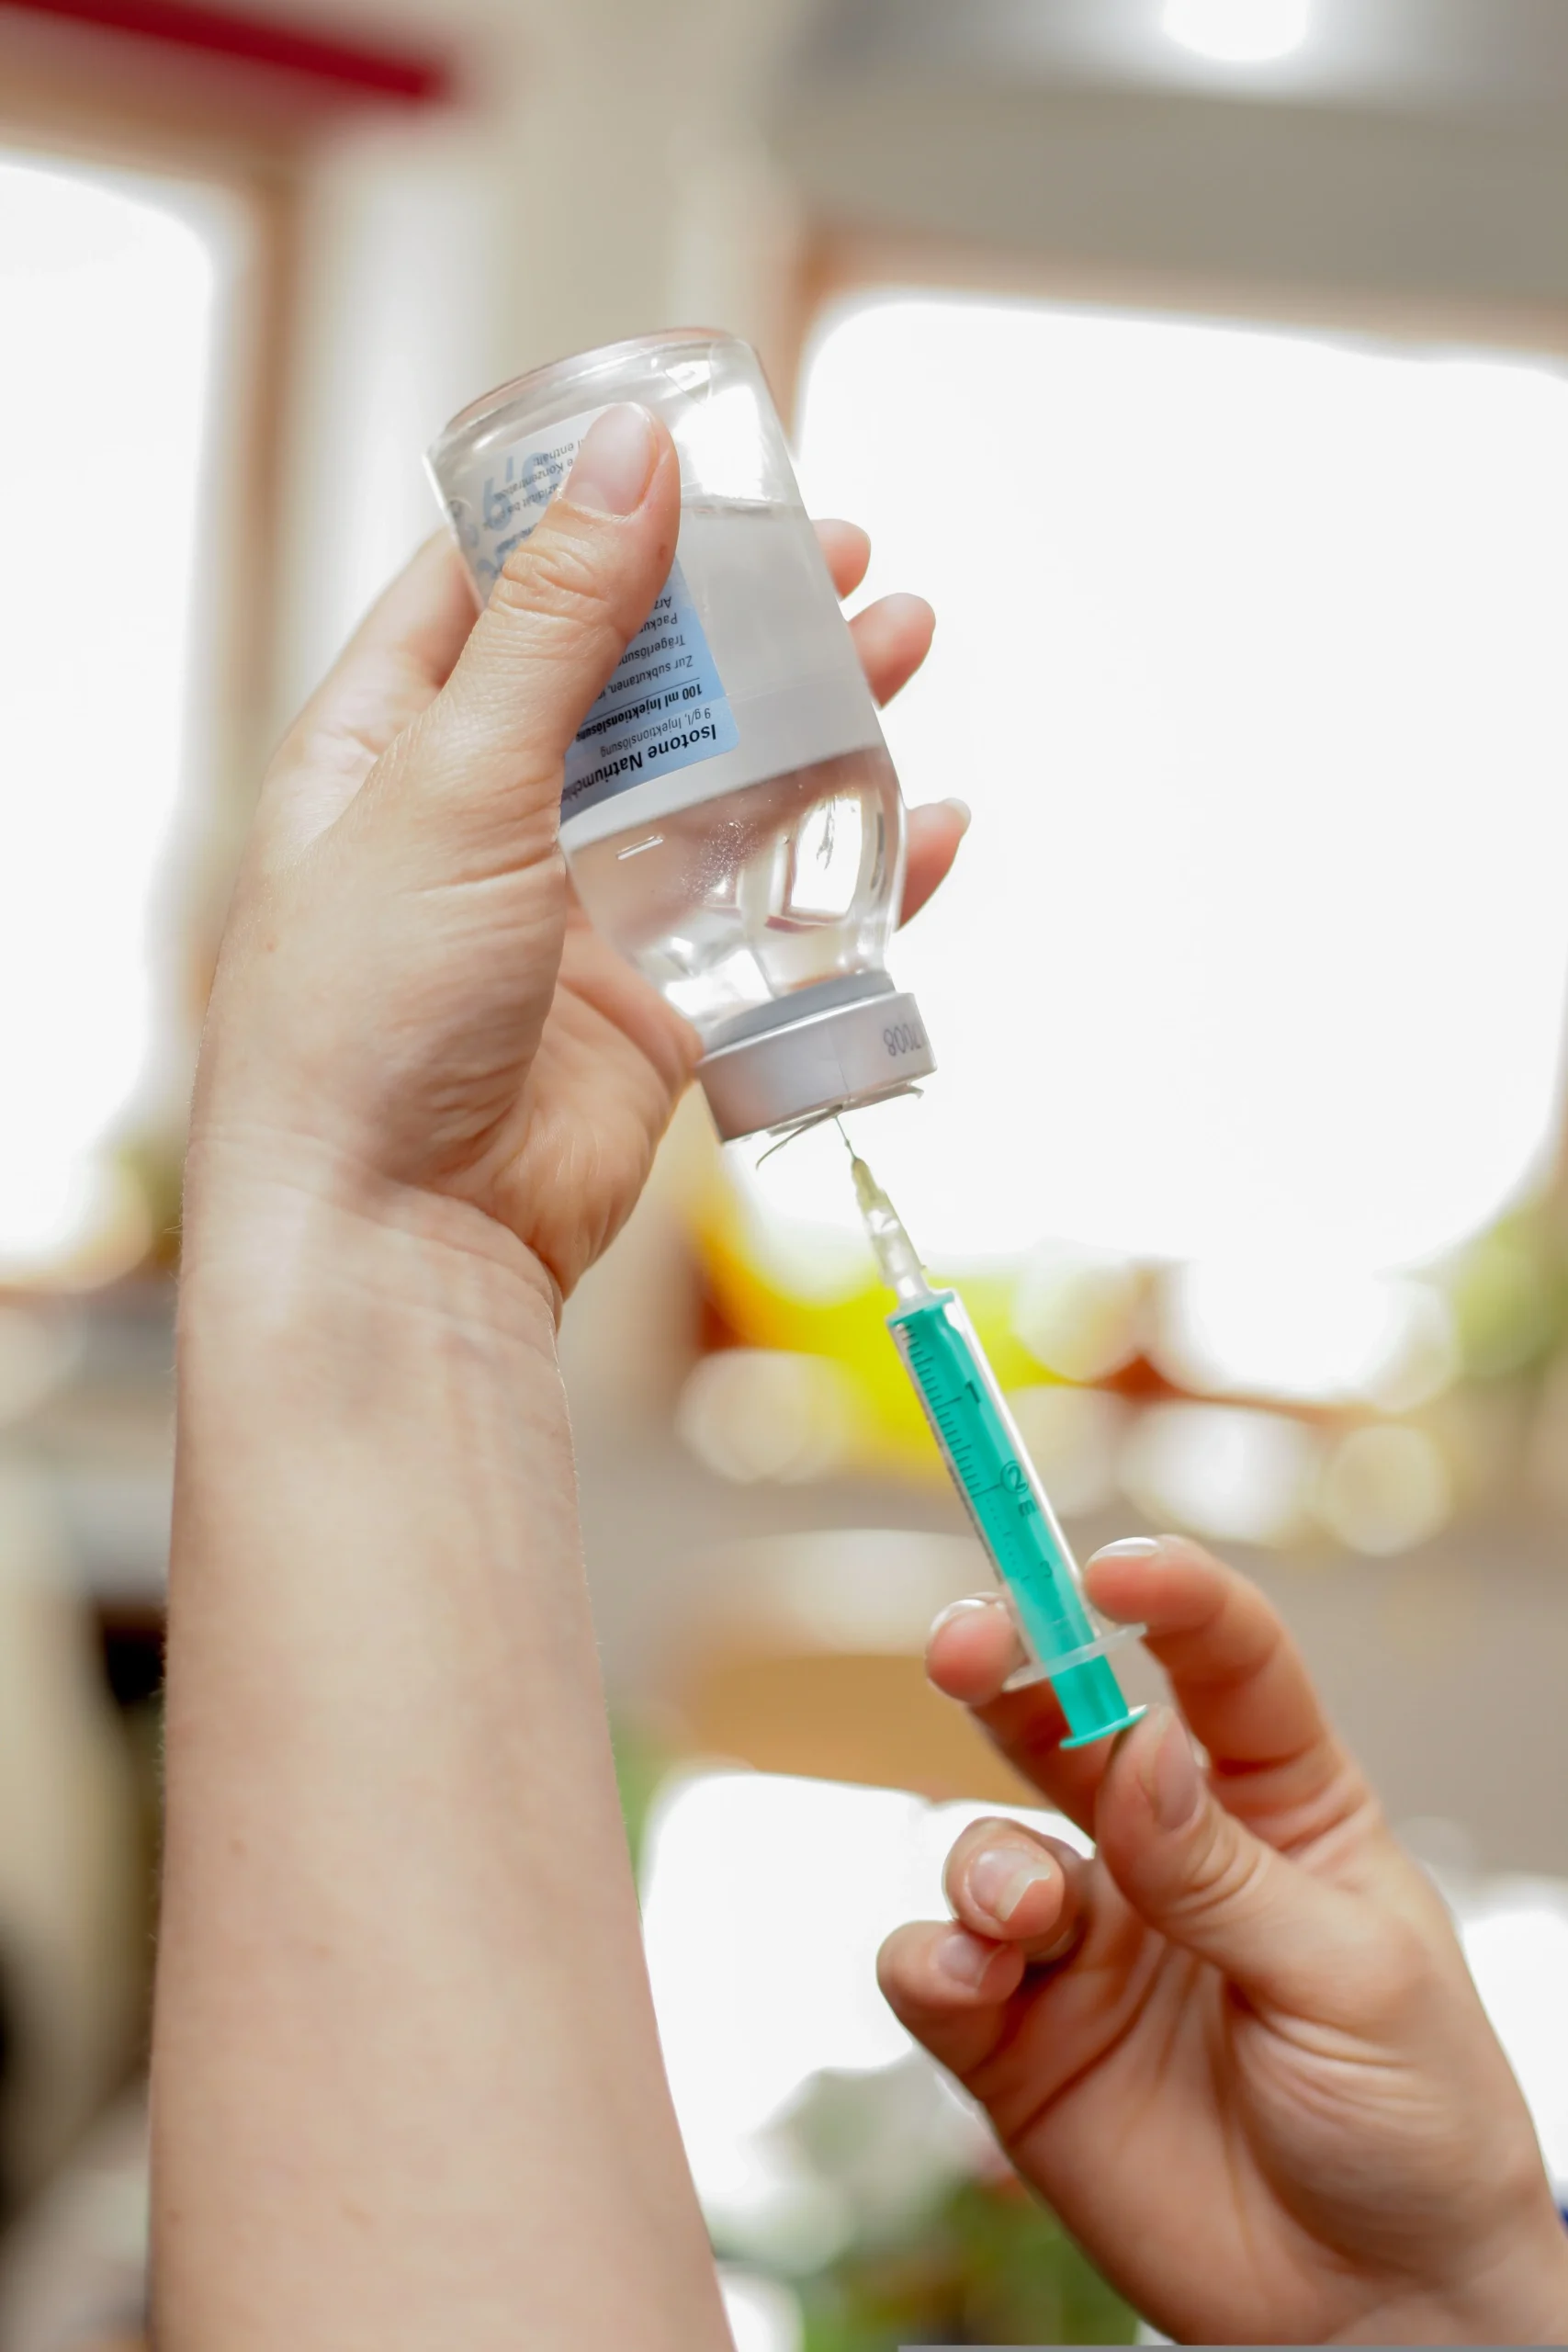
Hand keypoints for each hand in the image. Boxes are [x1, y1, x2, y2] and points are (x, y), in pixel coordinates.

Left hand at [190, 405, 960, 1304]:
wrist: (399, 1240)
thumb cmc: (370, 1016)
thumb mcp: (456, 786)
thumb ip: (555, 627)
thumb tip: (629, 456)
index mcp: (391, 744)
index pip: (492, 587)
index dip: (592, 513)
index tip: (695, 453)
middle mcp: (484, 817)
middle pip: (634, 678)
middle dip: (739, 611)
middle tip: (845, 550)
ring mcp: (576, 913)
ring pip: (717, 787)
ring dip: (814, 719)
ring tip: (908, 642)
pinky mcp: (652, 1007)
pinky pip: (766, 920)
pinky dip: (850, 877)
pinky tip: (931, 826)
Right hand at [880, 1538, 1567, 2344]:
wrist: (1370, 2314)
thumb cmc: (1410, 2123)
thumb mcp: (1354, 1982)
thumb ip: (1228, 1874)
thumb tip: (1137, 1751)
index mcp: (1279, 1805)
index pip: (1222, 1666)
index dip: (1167, 1599)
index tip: (1112, 1571)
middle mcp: (1166, 1851)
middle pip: (1064, 1719)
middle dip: (1005, 1664)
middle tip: (965, 1645)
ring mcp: (1085, 1943)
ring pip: (985, 1841)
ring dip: (986, 1858)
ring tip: (1027, 1915)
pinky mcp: (1016, 2040)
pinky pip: (934, 1965)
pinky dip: (932, 1957)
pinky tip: (973, 1980)